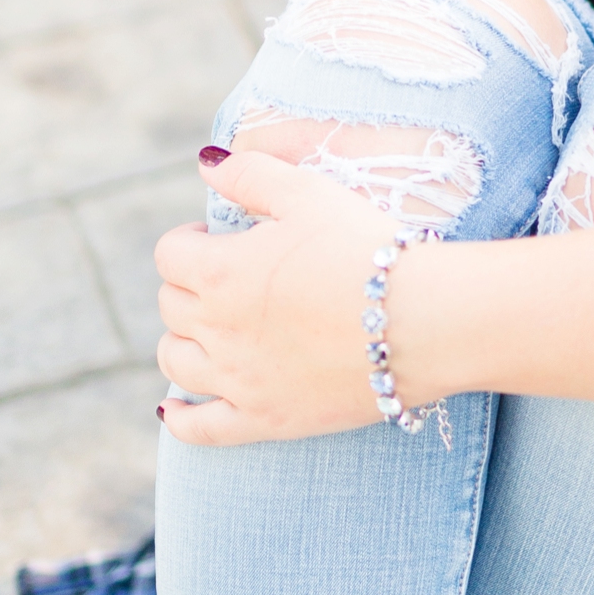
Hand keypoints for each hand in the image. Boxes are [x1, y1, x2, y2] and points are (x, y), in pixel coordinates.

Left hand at [155, 152, 433, 446]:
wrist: (422, 321)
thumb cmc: (367, 249)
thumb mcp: (309, 193)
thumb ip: (250, 174)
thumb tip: (207, 165)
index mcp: (221, 271)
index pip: (170, 254)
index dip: (190, 240)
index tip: (219, 238)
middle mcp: (218, 329)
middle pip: (172, 305)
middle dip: (191, 285)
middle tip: (232, 277)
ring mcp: (238, 380)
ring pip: (176, 361)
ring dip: (184, 339)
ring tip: (214, 328)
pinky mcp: (265, 419)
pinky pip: (199, 429)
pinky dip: (181, 417)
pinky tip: (176, 407)